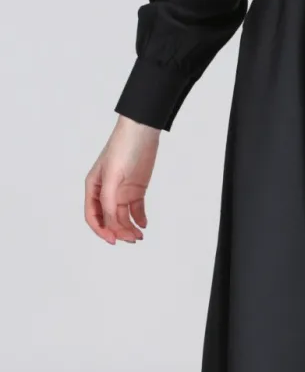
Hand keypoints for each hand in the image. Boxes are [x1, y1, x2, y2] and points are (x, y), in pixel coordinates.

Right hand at [84, 115, 160, 244]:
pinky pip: (136, 209)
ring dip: (129, 227)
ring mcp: (121, 191)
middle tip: (132, 239)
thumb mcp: (112, 175)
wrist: (143, 131)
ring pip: (123, 216)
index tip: (113, 240)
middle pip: (109, 219)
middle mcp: (106, 191)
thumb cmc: (122, 147)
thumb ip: (109, 200)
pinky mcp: (136, 189)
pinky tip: (144, 224)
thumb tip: (110, 222)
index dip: (101, 230)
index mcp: (94, 187)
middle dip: (119, 231)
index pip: (93, 216)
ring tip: (139, 236)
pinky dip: (139, 218)